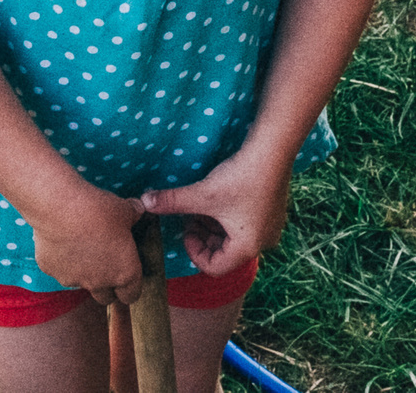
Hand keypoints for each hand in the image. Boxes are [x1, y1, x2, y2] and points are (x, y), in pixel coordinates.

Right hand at [29, 185, 146, 304]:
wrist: (59, 209)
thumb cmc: (97, 211)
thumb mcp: (125, 210)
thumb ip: (134, 214)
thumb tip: (137, 210)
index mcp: (124, 273)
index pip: (131, 295)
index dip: (130, 288)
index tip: (128, 277)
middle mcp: (99, 283)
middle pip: (106, 296)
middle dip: (106, 284)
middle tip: (106, 261)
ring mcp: (73, 279)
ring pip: (81, 282)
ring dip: (83, 270)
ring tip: (81, 244)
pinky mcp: (51, 271)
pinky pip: (59, 268)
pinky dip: (62, 258)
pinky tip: (62, 238)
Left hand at [144, 150, 290, 277]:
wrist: (273, 150)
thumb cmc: (240, 178)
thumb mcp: (202, 194)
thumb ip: (172, 202)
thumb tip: (143, 202)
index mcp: (247, 248)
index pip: (214, 266)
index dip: (193, 250)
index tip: (185, 228)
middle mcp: (262, 243)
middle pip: (224, 252)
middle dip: (203, 235)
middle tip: (191, 214)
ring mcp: (270, 228)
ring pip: (234, 237)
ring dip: (214, 225)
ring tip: (203, 203)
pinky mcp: (273, 212)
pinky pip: (246, 224)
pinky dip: (228, 216)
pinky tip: (221, 196)